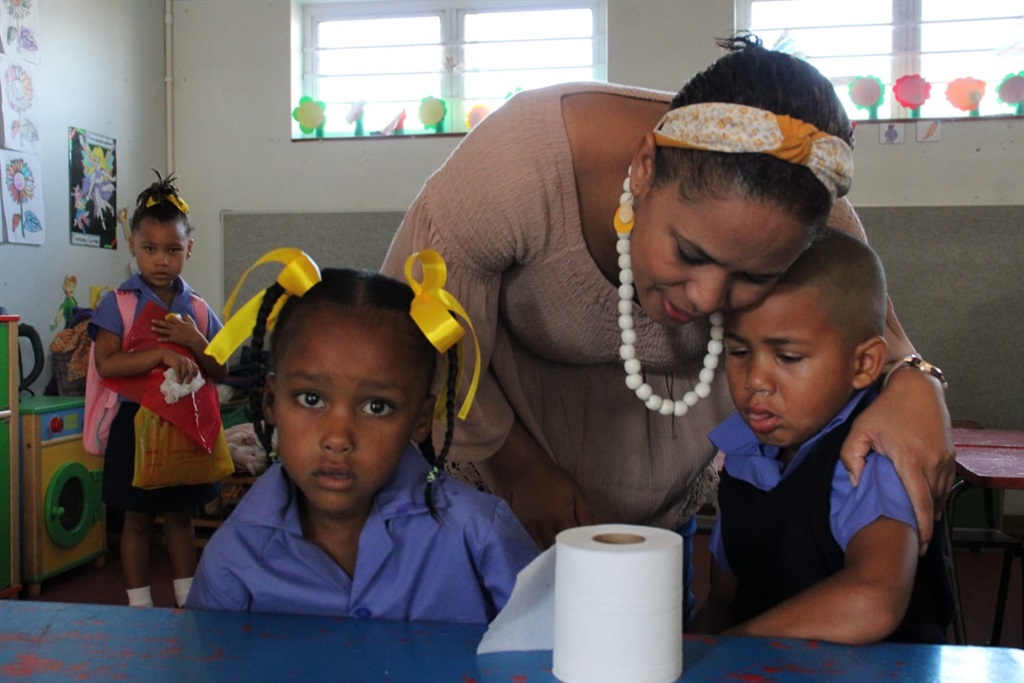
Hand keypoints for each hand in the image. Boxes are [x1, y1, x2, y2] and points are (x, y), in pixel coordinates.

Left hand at [152, 313, 202, 351]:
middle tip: (152, 320)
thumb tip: (182, 315)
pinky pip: (167, 339)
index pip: (172, 318)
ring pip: (164, 331)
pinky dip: (162, 339)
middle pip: (165, 324)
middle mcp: (176, 327)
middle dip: (158, 322)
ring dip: (157, 329)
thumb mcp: (192, 322)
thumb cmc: (194, 331)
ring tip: (152, 328)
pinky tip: (157, 339)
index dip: (168, 318)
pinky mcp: (175, 339)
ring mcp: (174, 334)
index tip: (165, 318)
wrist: (195, 339)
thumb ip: (187, 317)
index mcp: (180, 323)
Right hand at [161, 350, 199, 384]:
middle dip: (190, 378)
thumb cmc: (173, 359)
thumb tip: (187, 376)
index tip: (194, 378)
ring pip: (185, 372)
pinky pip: (179, 372)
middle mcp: (187, 361)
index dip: (196, 373)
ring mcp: (181, 362)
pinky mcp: (176, 364)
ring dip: (184, 378)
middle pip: (191, 371)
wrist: (165, 354)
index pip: (196, 367)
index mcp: (189, 360)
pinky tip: (178, 381)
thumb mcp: (181, 361)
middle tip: (188, 383)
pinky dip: (179, 378)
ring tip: (182, 383)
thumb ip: (185, 366)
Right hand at [475, 418, 594, 548]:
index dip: (581, 548)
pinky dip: (541, 548)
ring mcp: (531, 527)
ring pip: (544, 550)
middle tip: (576, 556)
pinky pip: (532, 544)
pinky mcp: (522, 526)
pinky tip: (548, 548)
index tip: (586, 551)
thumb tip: (594, 533)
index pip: (575, 542)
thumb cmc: (553, 479)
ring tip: (563, 554)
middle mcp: (545, 525)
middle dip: (568, 553)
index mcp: (561, 516)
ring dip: (554, 553)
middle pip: (558, 549)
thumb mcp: (575, 491)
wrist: (525, 470)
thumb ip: (586, 513)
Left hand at [840, 369, 954, 554]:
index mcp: (910, 459)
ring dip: (931, 512)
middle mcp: (932, 462)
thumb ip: (851, 456)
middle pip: (932, 504)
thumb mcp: (860, 429)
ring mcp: (945, 459)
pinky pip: (945, 484)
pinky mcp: (951, 455)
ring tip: (917, 528)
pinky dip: (937, 497)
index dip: (921, 528)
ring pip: (940, 495)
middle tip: (913, 544)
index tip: (917, 546)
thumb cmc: (885, 409)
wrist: (917, 389)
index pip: (920, 502)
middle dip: (925, 526)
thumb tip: (855, 483)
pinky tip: (927, 506)